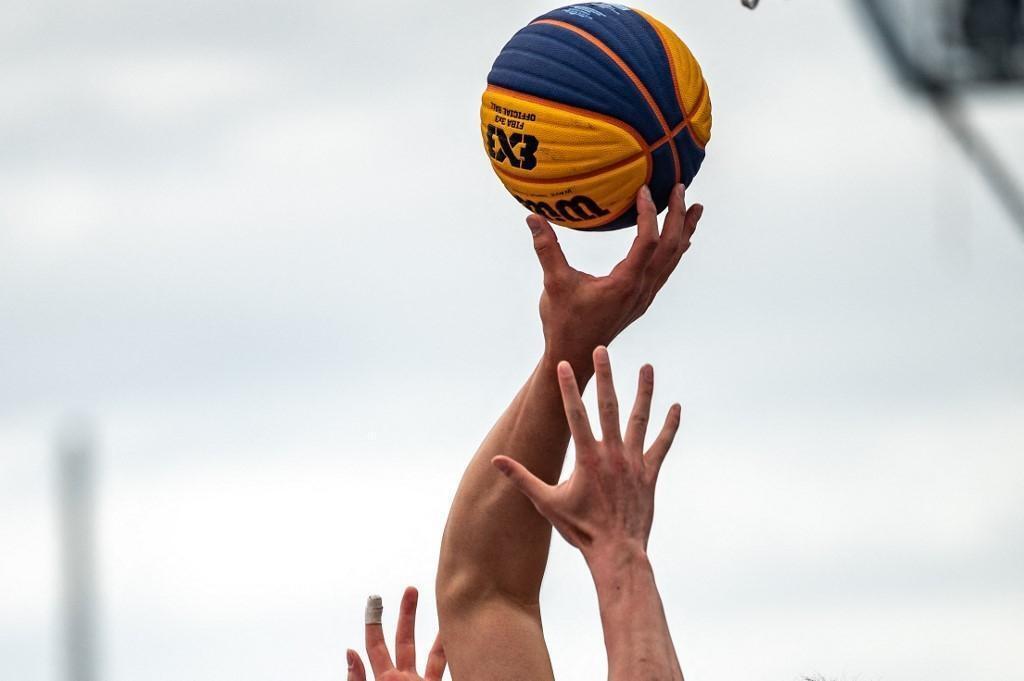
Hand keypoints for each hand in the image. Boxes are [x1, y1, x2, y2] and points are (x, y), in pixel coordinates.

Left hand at [347, 587, 446, 680]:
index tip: (374, 601)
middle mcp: (402, 679)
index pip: (375, 646)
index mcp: (383, 680)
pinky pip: (443, 667)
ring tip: (446, 611)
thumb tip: (350, 652)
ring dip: (438, 632)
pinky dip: (452, 652)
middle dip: (407, 613)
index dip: (373, 623)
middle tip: (410, 589)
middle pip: (405, 640)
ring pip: (433, 654)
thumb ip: (358, 678)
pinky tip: (458, 637)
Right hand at [491, 346, 681, 561]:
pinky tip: (676, 406)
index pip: (574, 414)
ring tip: (647, 367)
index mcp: (587, 457)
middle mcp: (612, 454)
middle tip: (603, 350)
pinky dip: (669, 426)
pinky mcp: (650, 473)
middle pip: (608, 406)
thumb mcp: (546, 503)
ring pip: (639, 419)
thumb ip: (522, 478)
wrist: (617, 552)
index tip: (564, 364)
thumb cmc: (580, 529)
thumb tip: (497, 461)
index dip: (568, 387)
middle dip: (605, 376)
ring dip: (643, 392)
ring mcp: (634, 462)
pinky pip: (662, 444)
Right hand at [528, 185, 702, 363]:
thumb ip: (546, 248)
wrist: (575, 355)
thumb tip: (532, 217)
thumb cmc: (564, 321)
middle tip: (681, 188)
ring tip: (695, 209)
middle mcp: (641, 289)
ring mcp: (644, 296)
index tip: (644, 191)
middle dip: (679, 216)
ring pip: (673, 259)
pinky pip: (666, 270)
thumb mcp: (553, 283)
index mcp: (625, 283)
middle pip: (671, 247)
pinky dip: (675, 251)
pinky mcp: (641, 300)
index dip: (649, 213)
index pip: (648, 241)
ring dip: (684, 232)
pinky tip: (679, 242)